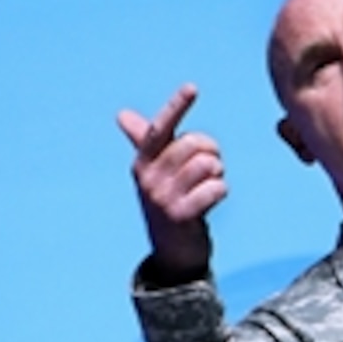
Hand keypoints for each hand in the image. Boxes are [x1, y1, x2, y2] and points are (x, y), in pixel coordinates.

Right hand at [118, 84, 226, 277]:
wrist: (174, 253)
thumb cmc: (170, 204)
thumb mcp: (155, 172)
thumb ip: (144, 142)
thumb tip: (122, 115)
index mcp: (143, 162)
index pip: (159, 128)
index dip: (176, 107)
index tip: (192, 87)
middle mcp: (148, 178)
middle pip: (196, 144)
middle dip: (213, 153)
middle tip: (210, 169)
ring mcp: (162, 198)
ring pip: (209, 165)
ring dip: (217, 175)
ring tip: (208, 187)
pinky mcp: (180, 216)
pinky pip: (215, 188)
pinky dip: (221, 191)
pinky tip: (212, 201)